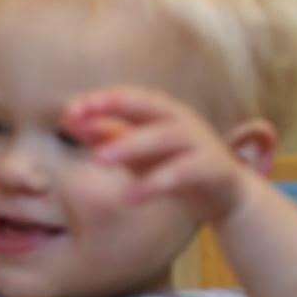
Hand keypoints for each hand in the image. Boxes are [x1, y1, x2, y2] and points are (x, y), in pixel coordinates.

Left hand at [64, 85, 267, 224]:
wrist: (225, 198)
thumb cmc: (175, 168)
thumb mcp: (137, 153)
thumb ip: (108, 136)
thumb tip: (70, 119)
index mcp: (163, 115)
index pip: (131, 98)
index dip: (103, 100)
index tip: (70, 110)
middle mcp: (182, 122)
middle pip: (149, 108)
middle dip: (114, 108)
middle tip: (77, 122)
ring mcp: (200, 144)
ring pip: (165, 136)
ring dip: (131, 144)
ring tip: (99, 158)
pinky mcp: (213, 169)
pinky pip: (182, 173)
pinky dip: (155, 183)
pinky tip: (129, 197)